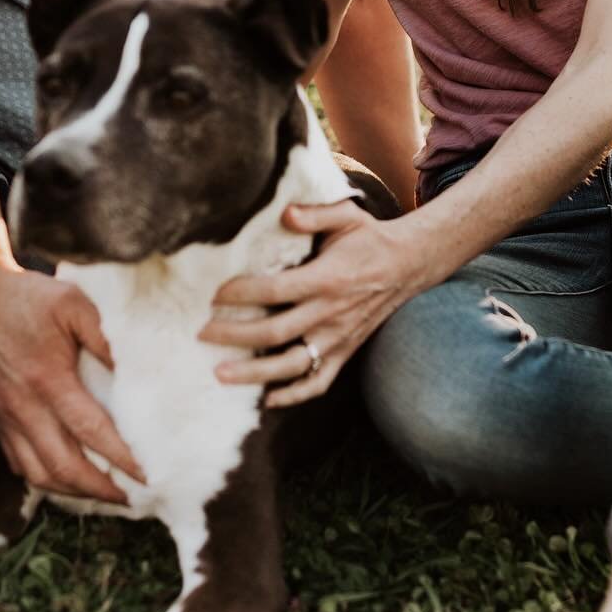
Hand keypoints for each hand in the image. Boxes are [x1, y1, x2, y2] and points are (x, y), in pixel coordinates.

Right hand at [0, 266, 143, 501]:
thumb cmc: (30, 298)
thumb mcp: (75, 304)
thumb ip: (107, 336)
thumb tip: (139, 368)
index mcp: (48, 379)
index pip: (90, 431)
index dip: (121, 458)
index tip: (148, 475)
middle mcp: (24, 407)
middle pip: (62, 467)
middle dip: (99, 489)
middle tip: (132, 497)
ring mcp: (6, 417)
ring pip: (37, 473)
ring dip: (73, 491)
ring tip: (104, 494)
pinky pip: (18, 463)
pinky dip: (45, 479)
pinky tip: (67, 479)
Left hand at [199, 200, 422, 406]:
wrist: (409, 265)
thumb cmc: (369, 238)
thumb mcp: (347, 216)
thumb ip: (315, 214)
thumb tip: (284, 213)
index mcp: (327, 278)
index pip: (275, 291)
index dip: (241, 294)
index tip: (214, 294)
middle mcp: (331, 313)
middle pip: (275, 332)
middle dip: (234, 334)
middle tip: (202, 332)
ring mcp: (338, 338)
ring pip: (292, 365)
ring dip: (254, 374)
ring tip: (219, 373)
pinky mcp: (345, 353)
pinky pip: (318, 383)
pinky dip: (292, 395)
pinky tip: (266, 399)